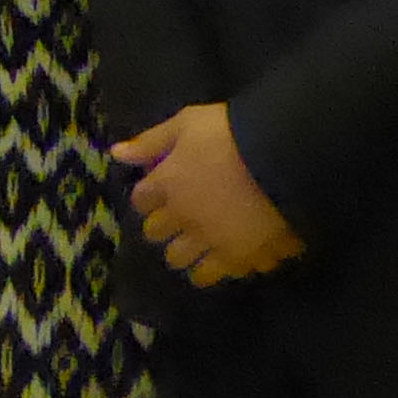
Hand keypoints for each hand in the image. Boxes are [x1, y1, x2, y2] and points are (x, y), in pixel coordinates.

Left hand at [116, 103, 304, 286]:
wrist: (282, 159)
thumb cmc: (232, 133)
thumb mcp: (187, 123)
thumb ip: (152, 141)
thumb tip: (116, 153)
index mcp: (167, 184)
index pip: (141, 199)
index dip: (149, 194)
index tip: (159, 188)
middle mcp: (182, 218)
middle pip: (156, 234)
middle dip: (163, 225)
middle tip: (178, 216)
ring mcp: (210, 242)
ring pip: (181, 261)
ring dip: (185, 252)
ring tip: (200, 242)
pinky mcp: (240, 259)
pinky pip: (221, 274)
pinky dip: (223, 266)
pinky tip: (231, 254)